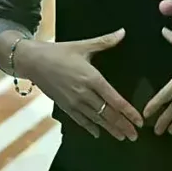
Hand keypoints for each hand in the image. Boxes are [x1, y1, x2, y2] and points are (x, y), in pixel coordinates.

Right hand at [19, 29, 142, 140]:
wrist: (32, 61)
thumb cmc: (58, 52)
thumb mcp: (82, 46)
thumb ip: (104, 42)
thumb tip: (123, 32)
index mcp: (91, 78)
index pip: (114, 99)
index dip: (128, 111)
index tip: (139, 120)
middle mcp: (84, 93)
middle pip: (107, 113)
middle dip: (123, 125)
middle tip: (135, 136)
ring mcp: (73, 102)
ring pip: (96, 119)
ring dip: (110, 129)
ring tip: (122, 137)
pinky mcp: (64, 106)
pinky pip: (80, 120)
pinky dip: (90, 127)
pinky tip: (98, 134)